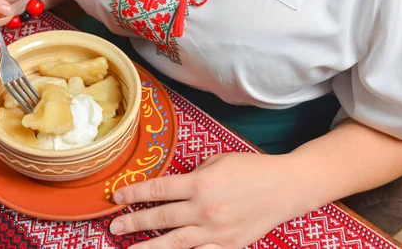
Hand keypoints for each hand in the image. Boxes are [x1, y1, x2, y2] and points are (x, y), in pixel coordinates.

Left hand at [109, 153, 312, 248]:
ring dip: (147, 248)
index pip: (157, 190)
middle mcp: (204, 209)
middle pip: (159, 219)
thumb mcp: (217, 161)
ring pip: (173, 244)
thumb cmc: (252, 169)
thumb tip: (172, 189)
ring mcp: (216, 232)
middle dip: (133, 223)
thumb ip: (192, 176)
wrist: (287, 187)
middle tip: (114, 229)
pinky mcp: (229, 246)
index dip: (134, 194)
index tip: (118, 198)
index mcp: (200, 183)